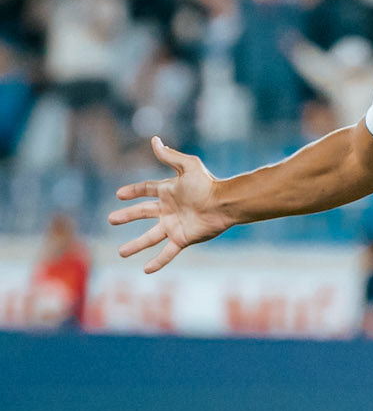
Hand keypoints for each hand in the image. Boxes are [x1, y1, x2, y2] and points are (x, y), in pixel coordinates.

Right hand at [108, 137, 229, 273]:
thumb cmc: (207, 184)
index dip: (133, 191)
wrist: (223, 204)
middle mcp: (169, 209)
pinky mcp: (182, 239)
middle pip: (142, 213)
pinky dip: (157, 262)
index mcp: (168, 191)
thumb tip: (154, 140)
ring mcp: (174, 226)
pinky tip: (145, 270)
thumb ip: (169, 156)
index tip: (120, 194)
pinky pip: (167, 253)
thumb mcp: (188, 166)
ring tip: (121, 253)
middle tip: (111, 219)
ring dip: (135, 245)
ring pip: (150, 237)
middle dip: (126, 217)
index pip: (146, 190)